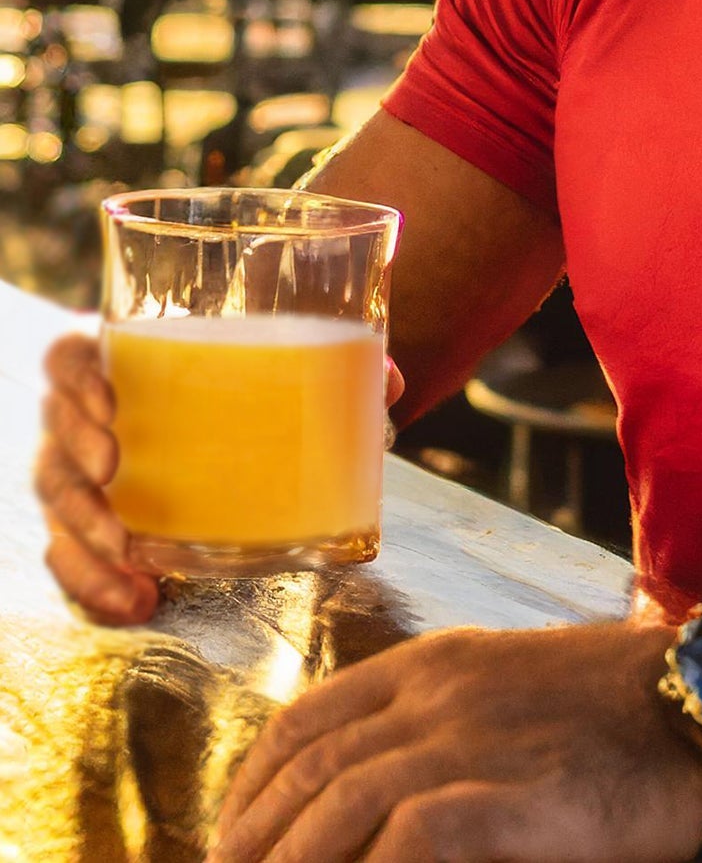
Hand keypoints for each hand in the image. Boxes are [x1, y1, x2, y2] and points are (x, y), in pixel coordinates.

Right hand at [34, 334, 406, 626]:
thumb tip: (386, 381)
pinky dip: (96, 584)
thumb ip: (337, 368)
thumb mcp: (288, 372)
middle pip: (54, 434)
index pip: (68, 358)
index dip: (75, 379)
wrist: (234, 433)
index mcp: (124, 364)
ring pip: (57, 501)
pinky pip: (72, 560)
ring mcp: (85, 477)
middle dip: (75, 462)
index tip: (110, 404)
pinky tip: (137, 601)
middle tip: (116, 481)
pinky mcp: (94, 529)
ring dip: (82, 534)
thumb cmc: (249, 389)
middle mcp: (90, 420)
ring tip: (129, 558)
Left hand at [209, 622, 701, 862]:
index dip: (254, 778)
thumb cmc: (618, 708)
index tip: (231, 829)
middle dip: (256, 837)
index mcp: (437, 663)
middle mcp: (437, 697)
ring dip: (293, 860)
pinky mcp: (502, 799)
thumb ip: (447, 717)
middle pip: (310, 770)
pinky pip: (405, 843)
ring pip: (338, 808)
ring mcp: (467, 744)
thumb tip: (384, 783)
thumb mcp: (516, 684)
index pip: (310, 715)